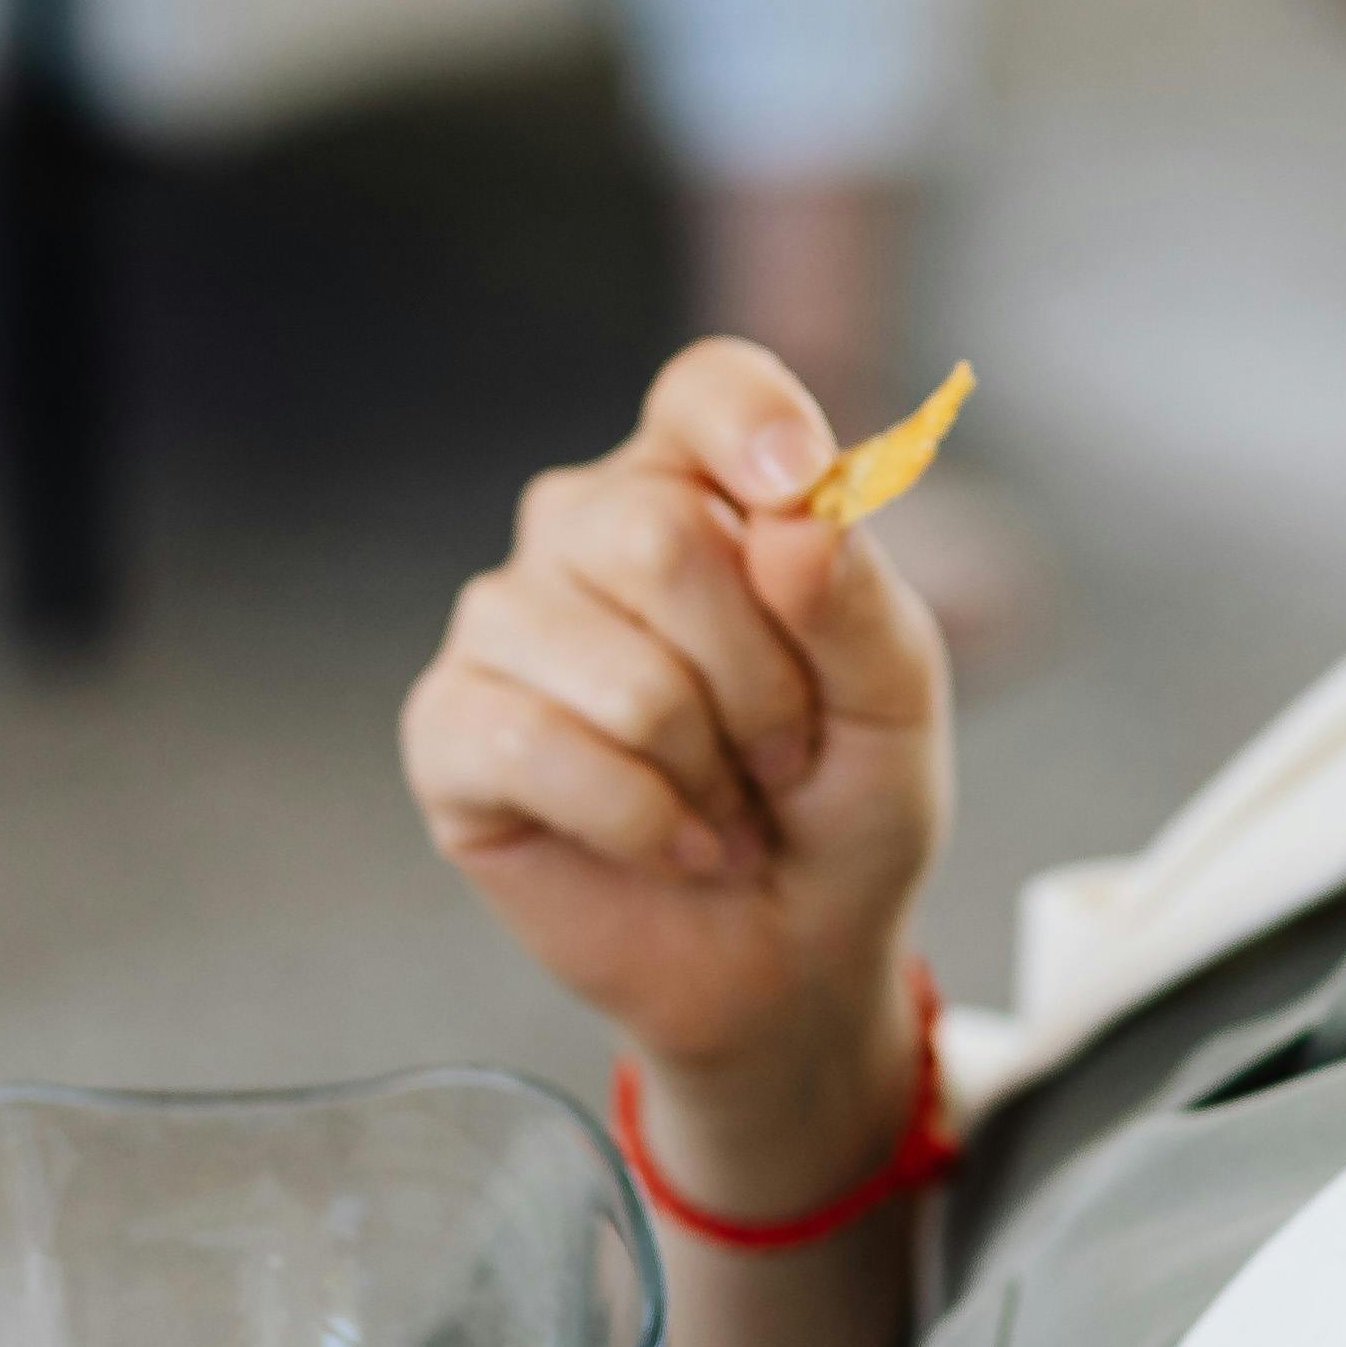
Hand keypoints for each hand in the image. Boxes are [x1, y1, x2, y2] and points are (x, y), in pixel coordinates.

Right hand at [399, 341, 950, 1166]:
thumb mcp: (895, 704)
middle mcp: (585, 530)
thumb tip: (793, 520)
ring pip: (614, 664)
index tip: (800, 487)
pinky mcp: (450, 730)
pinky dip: (638, 820)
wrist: (787, 954)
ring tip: (726, 807)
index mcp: (699, 486)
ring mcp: (506, 624)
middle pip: (657, 535)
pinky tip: (668, 843)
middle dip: (758, 680)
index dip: (750, 423)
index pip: (705, 392)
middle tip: (783, 755)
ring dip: (705, 768)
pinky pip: (535, 748)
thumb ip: (859, 600)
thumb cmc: (840, 805)